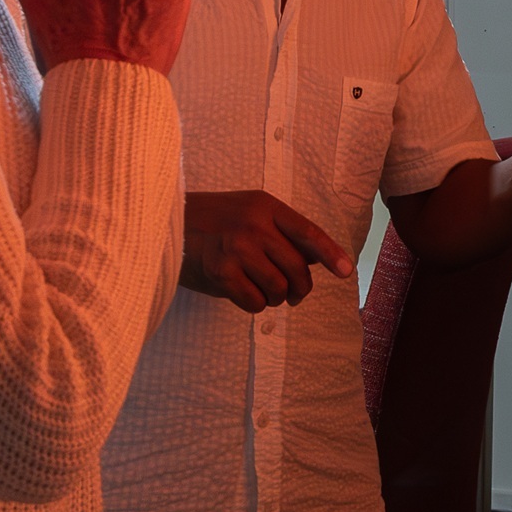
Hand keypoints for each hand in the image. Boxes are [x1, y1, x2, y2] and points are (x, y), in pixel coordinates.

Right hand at [181, 191, 352, 311]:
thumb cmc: (213, 223)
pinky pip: (255, 303)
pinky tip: (243, 293)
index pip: (307, 232)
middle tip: (295, 294)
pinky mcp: (220, 272)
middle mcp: (253, 224)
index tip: (346, 272)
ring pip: (278, 288)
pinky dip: (254, 305)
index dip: (330, 253)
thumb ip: (281, 233)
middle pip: (297, 268)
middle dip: (301, 288)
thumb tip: (316, 259)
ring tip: (263, 291)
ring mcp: (236, 248)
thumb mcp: (249, 213)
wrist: (166, 227)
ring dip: (275, 298)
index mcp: (265, 206)